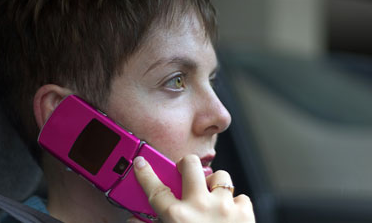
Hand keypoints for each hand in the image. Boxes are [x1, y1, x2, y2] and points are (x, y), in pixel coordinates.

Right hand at [127, 154, 254, 222]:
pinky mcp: (244, 212)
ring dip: (215, 186)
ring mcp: (224, 207)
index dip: (145, 173)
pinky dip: (235, 204)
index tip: (141, 162)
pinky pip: (239, 196)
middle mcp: (199, 207)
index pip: (155, 189)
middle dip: (186, 165)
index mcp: (177, 218)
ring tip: (212, 201)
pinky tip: (229, 217)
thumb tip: (133, 220)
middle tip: (186, 174)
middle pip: (190, 165)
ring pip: (220, 176)